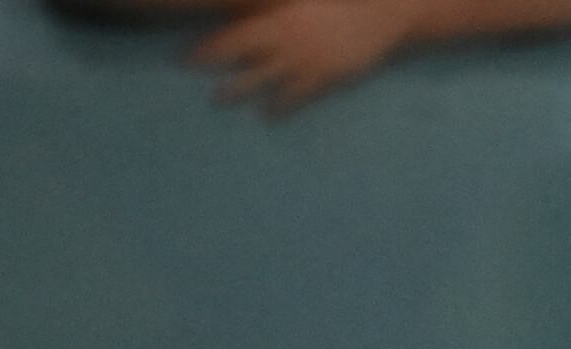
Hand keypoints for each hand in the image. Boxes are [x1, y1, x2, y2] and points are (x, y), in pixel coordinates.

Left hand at [196, 0, 414, 110]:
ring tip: (218, 98)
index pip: (235, 32)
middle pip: (242, 52)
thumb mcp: (302, 2)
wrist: (382, 13)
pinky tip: (269, 115)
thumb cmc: (341, 3)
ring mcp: (306, 57)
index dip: (210, 47)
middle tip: (191, 71)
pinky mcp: (326, 73)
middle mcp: (287, 36)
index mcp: (280, 15)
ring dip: (239, 88)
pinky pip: (298, 93)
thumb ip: (275, 9)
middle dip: (215, 64)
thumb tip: (249, 14)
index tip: (187, 58)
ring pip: (264, 76)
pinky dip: (281, 105)